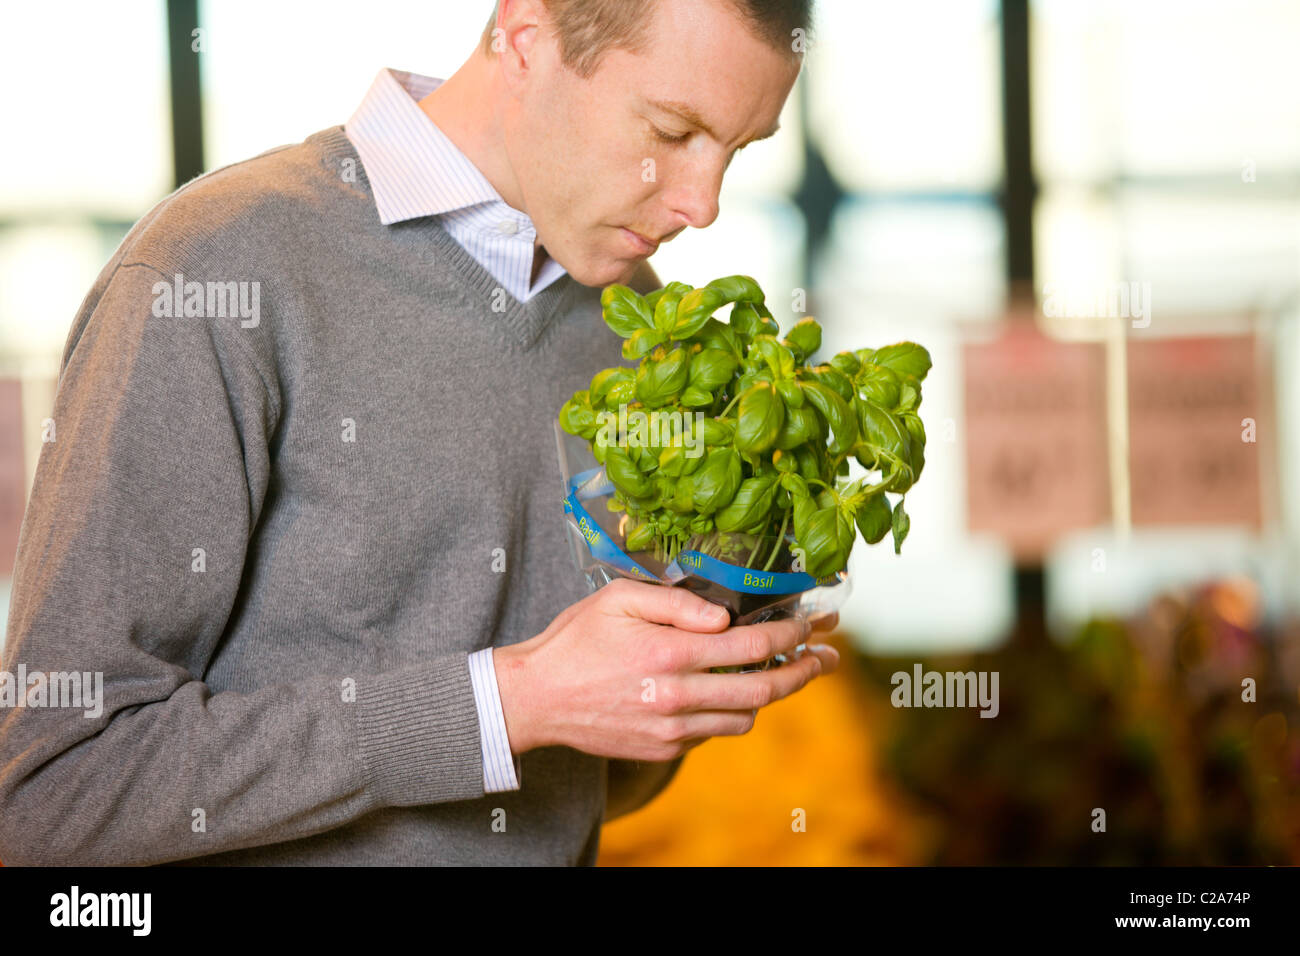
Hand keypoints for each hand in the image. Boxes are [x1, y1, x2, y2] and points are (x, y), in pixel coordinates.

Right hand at [494, 579, 837, 761]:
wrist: (536, 699)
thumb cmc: (577, 639)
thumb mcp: (619, 599)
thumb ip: (677, 602)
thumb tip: (725, 617)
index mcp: (671, 653)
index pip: (753, 644)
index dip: (791, 634)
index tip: (812, 624)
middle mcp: (678, 696)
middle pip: (764, 689)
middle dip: (805, 672)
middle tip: (827, 658)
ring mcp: (673, 729)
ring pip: (745, 717)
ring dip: (769, 696)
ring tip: (783, 674)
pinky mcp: (664, 749)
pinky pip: (714, 733)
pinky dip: (729, 712)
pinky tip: (727, 691)